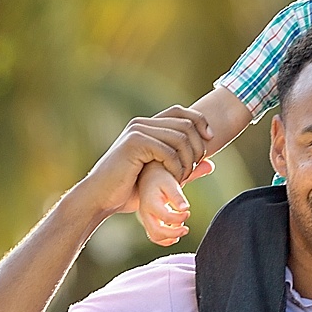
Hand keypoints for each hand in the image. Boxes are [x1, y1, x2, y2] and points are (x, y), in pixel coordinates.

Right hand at [78, 106, 212, 219]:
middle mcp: (142, 124)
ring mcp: (137, 131)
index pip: (181, 112)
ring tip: (183, 178)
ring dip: (188, 160)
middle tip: (194, 169)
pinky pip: (169, 151)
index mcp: (146, 126)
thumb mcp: (162, 179)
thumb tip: (211, 165)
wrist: (100, 199)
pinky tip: (173, 180)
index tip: (210, 140)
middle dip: (198, 147)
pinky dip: (176, 167)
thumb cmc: (127, 192)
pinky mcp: (135, 143)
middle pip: (186, 123)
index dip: (200, 122)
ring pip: (181, 138)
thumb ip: (185, 169)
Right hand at [136, 165, 191, 245]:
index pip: (165, 217)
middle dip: (174, 233)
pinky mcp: (149, 221)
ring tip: (182, 230)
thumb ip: (177, 197)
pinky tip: (176, 235)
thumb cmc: (161, 178)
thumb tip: (185, 208)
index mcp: (151, 203)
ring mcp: (146, 218)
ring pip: (155, 236)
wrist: (150, 175)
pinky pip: (154, 235)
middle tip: (186, 229)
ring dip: (170, 237)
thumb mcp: (171, 183)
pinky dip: (165, 239)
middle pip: (157, 232)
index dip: (179, 218)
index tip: (188, 212)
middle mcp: (145, 213)